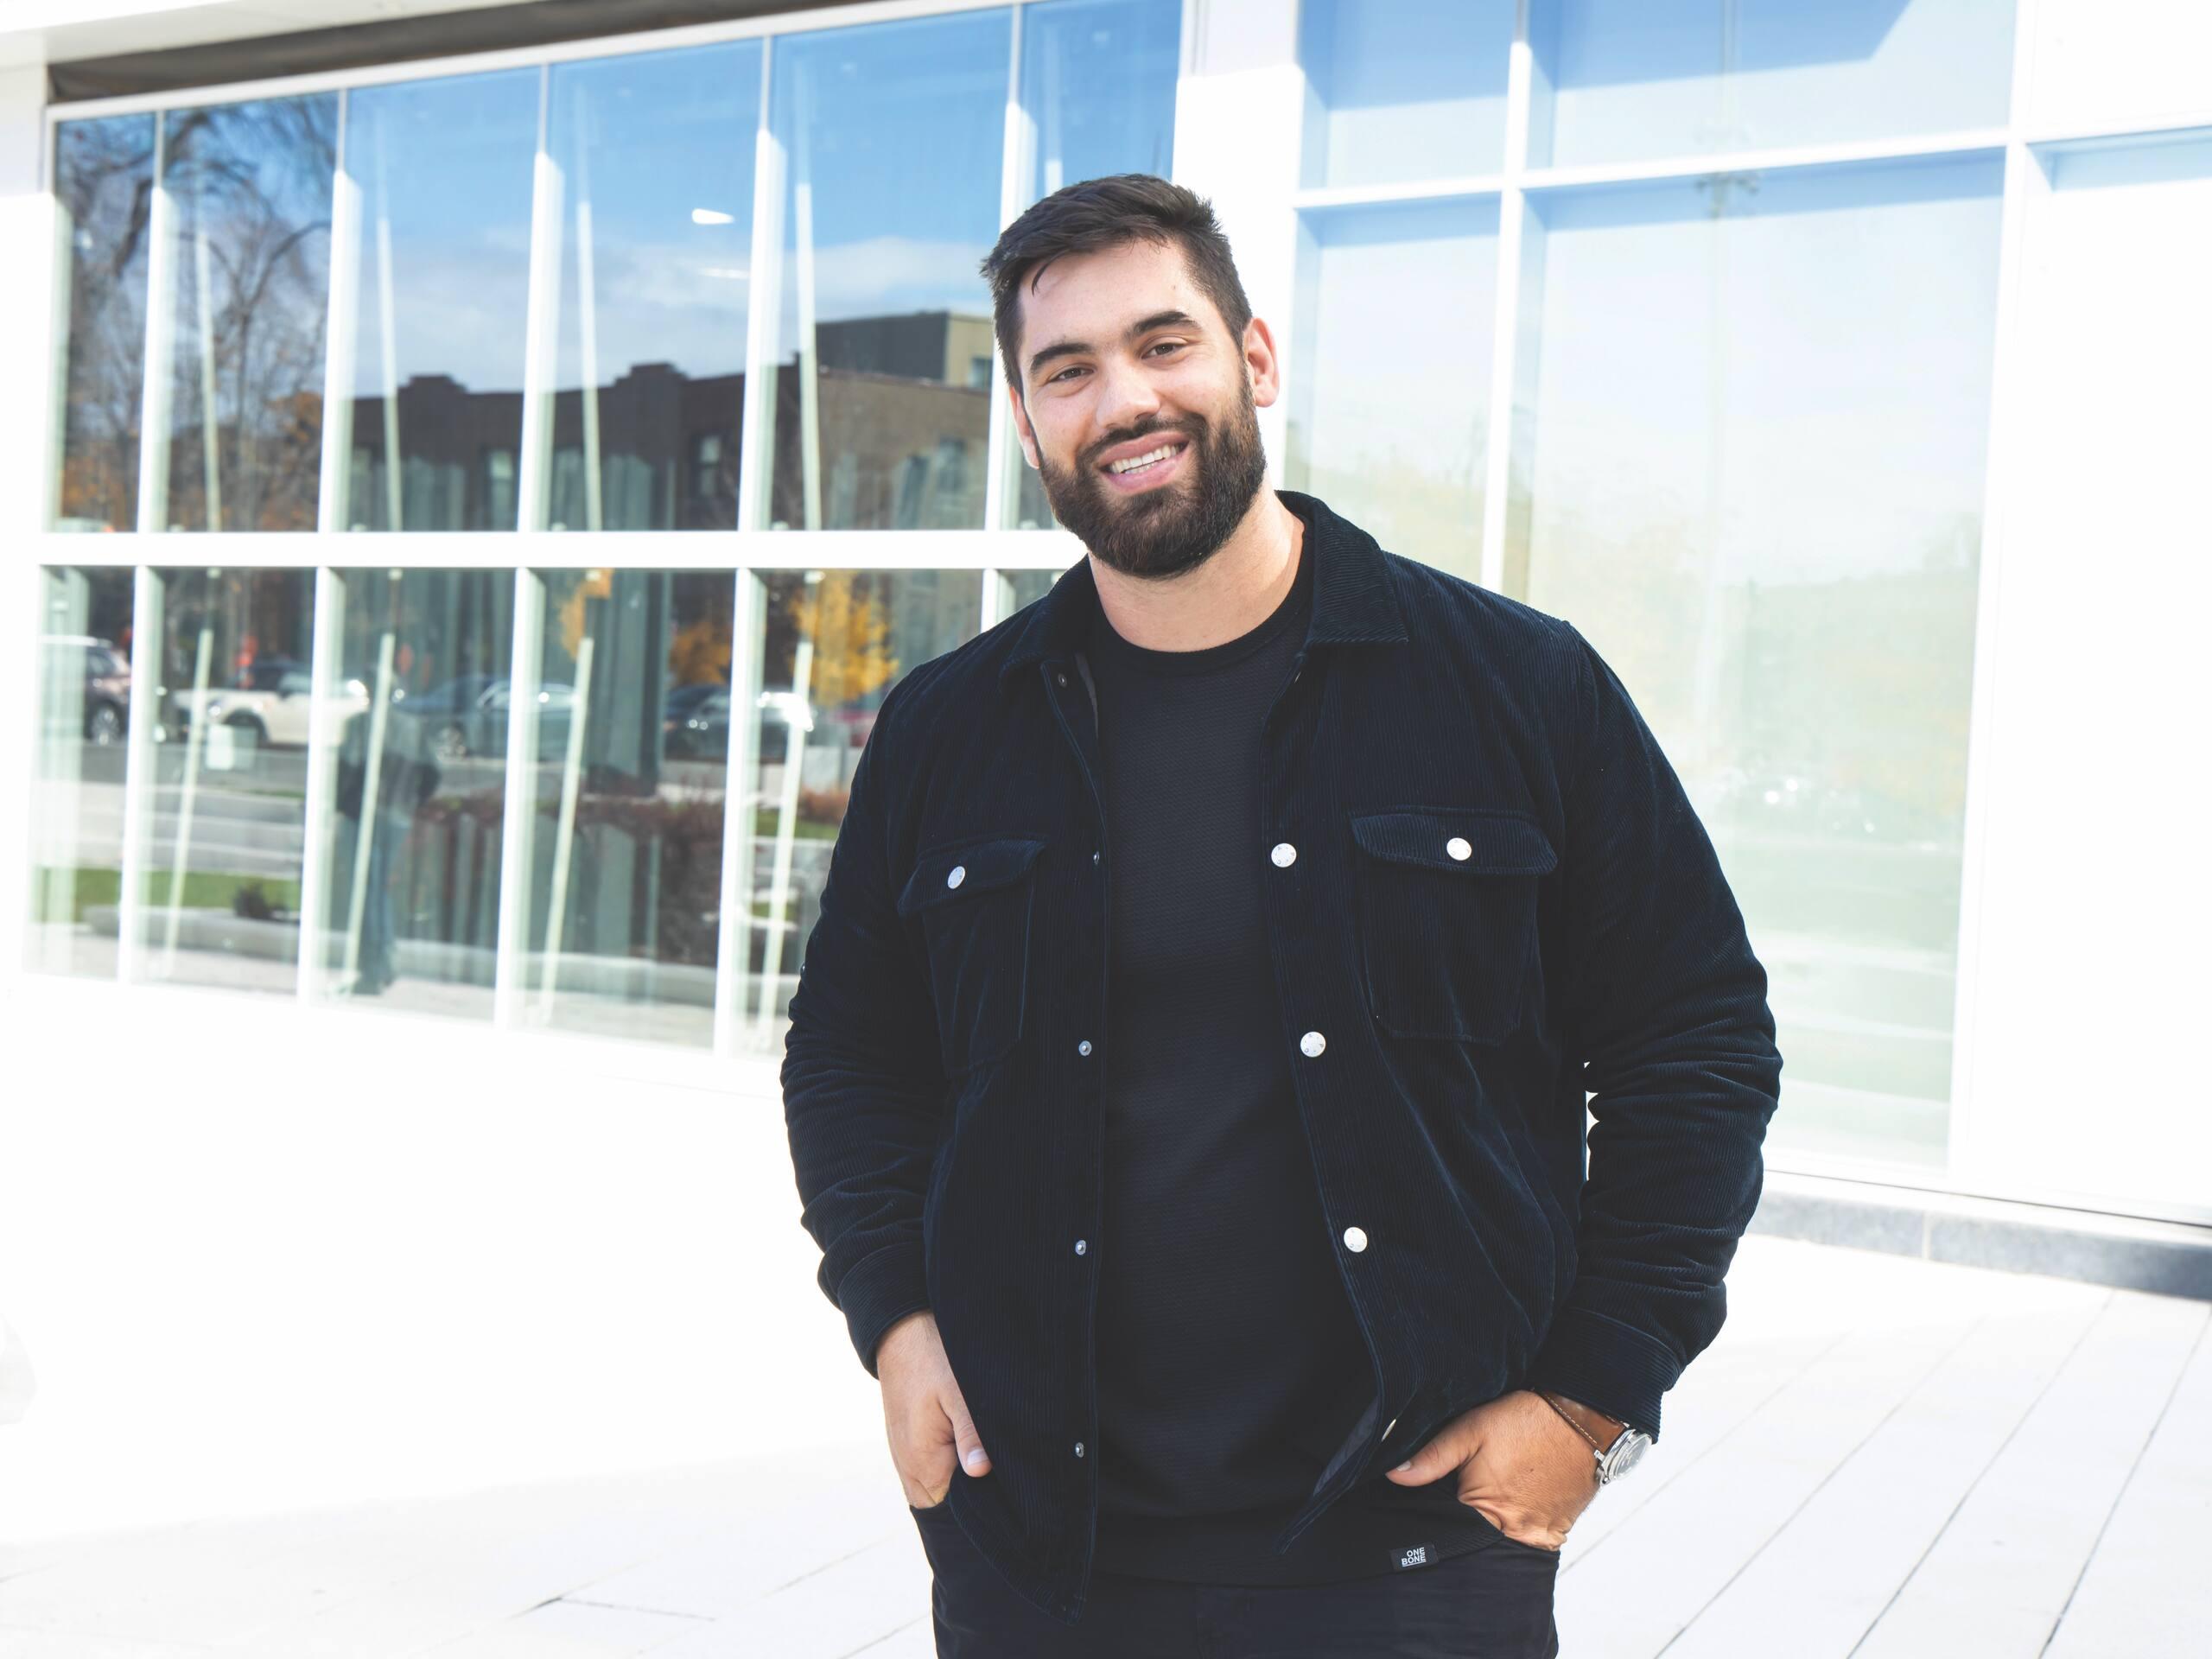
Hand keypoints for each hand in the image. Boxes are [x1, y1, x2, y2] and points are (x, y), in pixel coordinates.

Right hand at [877, 1309, 992, 1508]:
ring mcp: (904, 1457)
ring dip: (958, 1483)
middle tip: (999, 1472)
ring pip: (936, 1489)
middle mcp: (908, 1467)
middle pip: (944, 1505)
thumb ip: (971, 1435)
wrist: (902, 1332)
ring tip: (984, 1459)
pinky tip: (966, 1451)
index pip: (956, 1506)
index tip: (1007, 1485)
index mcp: (922, 1461)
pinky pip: (928, 1472)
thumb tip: (980, 1472)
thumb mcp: (959, 1393)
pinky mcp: (906, 1444)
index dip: (982, 1500)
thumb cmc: (933, 1359)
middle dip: (971, 1497)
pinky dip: (947, 1470)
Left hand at [1380, 1389, 1603, 1550]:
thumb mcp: (1472, 1429)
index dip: (1441, 1514)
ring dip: (1497, 1521)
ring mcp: (1540, 1535)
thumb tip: (1395, 1475)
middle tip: (1472, 1488)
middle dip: (1468, 1521)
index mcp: (1486, 1510)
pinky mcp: (1559, 1531)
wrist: (1584, 1418)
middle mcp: (1515, 1532)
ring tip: (1500, 1489)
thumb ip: (1433, 1457)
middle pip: (1477, 1538)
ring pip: (1505, 1539)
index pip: (1450, 1530)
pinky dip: (1522, 1521)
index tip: (1444, 1496)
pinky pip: (1532, 1536)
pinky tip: (1521, 1495)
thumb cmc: (1526, 1421)